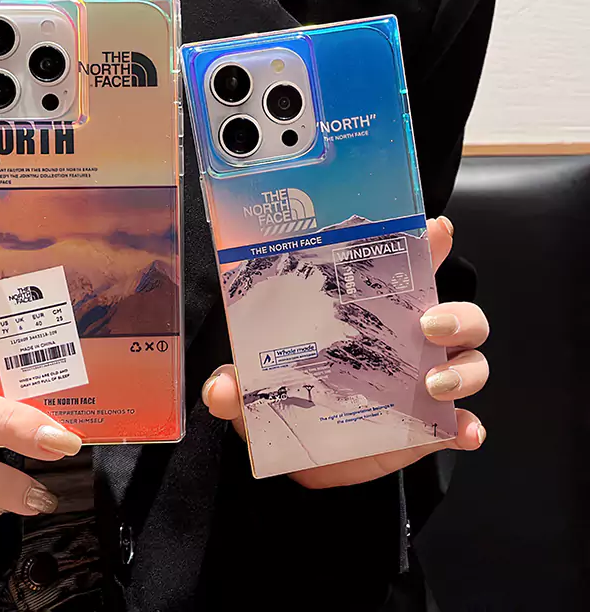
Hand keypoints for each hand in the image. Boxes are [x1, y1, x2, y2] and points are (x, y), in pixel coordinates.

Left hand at [202, 216, 488, 487]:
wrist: (301, 462)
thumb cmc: (284, 403)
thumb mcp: (255, 391)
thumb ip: (236, 386)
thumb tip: (220, 387)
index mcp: (370, 317)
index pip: (406, 271)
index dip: (427, 245)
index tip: (436, 230)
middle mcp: (408, 342)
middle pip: (459, 314)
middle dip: (457, 313)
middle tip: (428, 323)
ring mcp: (425, 383)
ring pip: (472, 361)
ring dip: (465, 370)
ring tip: (434, 383)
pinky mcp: (431, 427)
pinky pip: (463, 423)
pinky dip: (469, 427)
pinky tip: (464, 432)